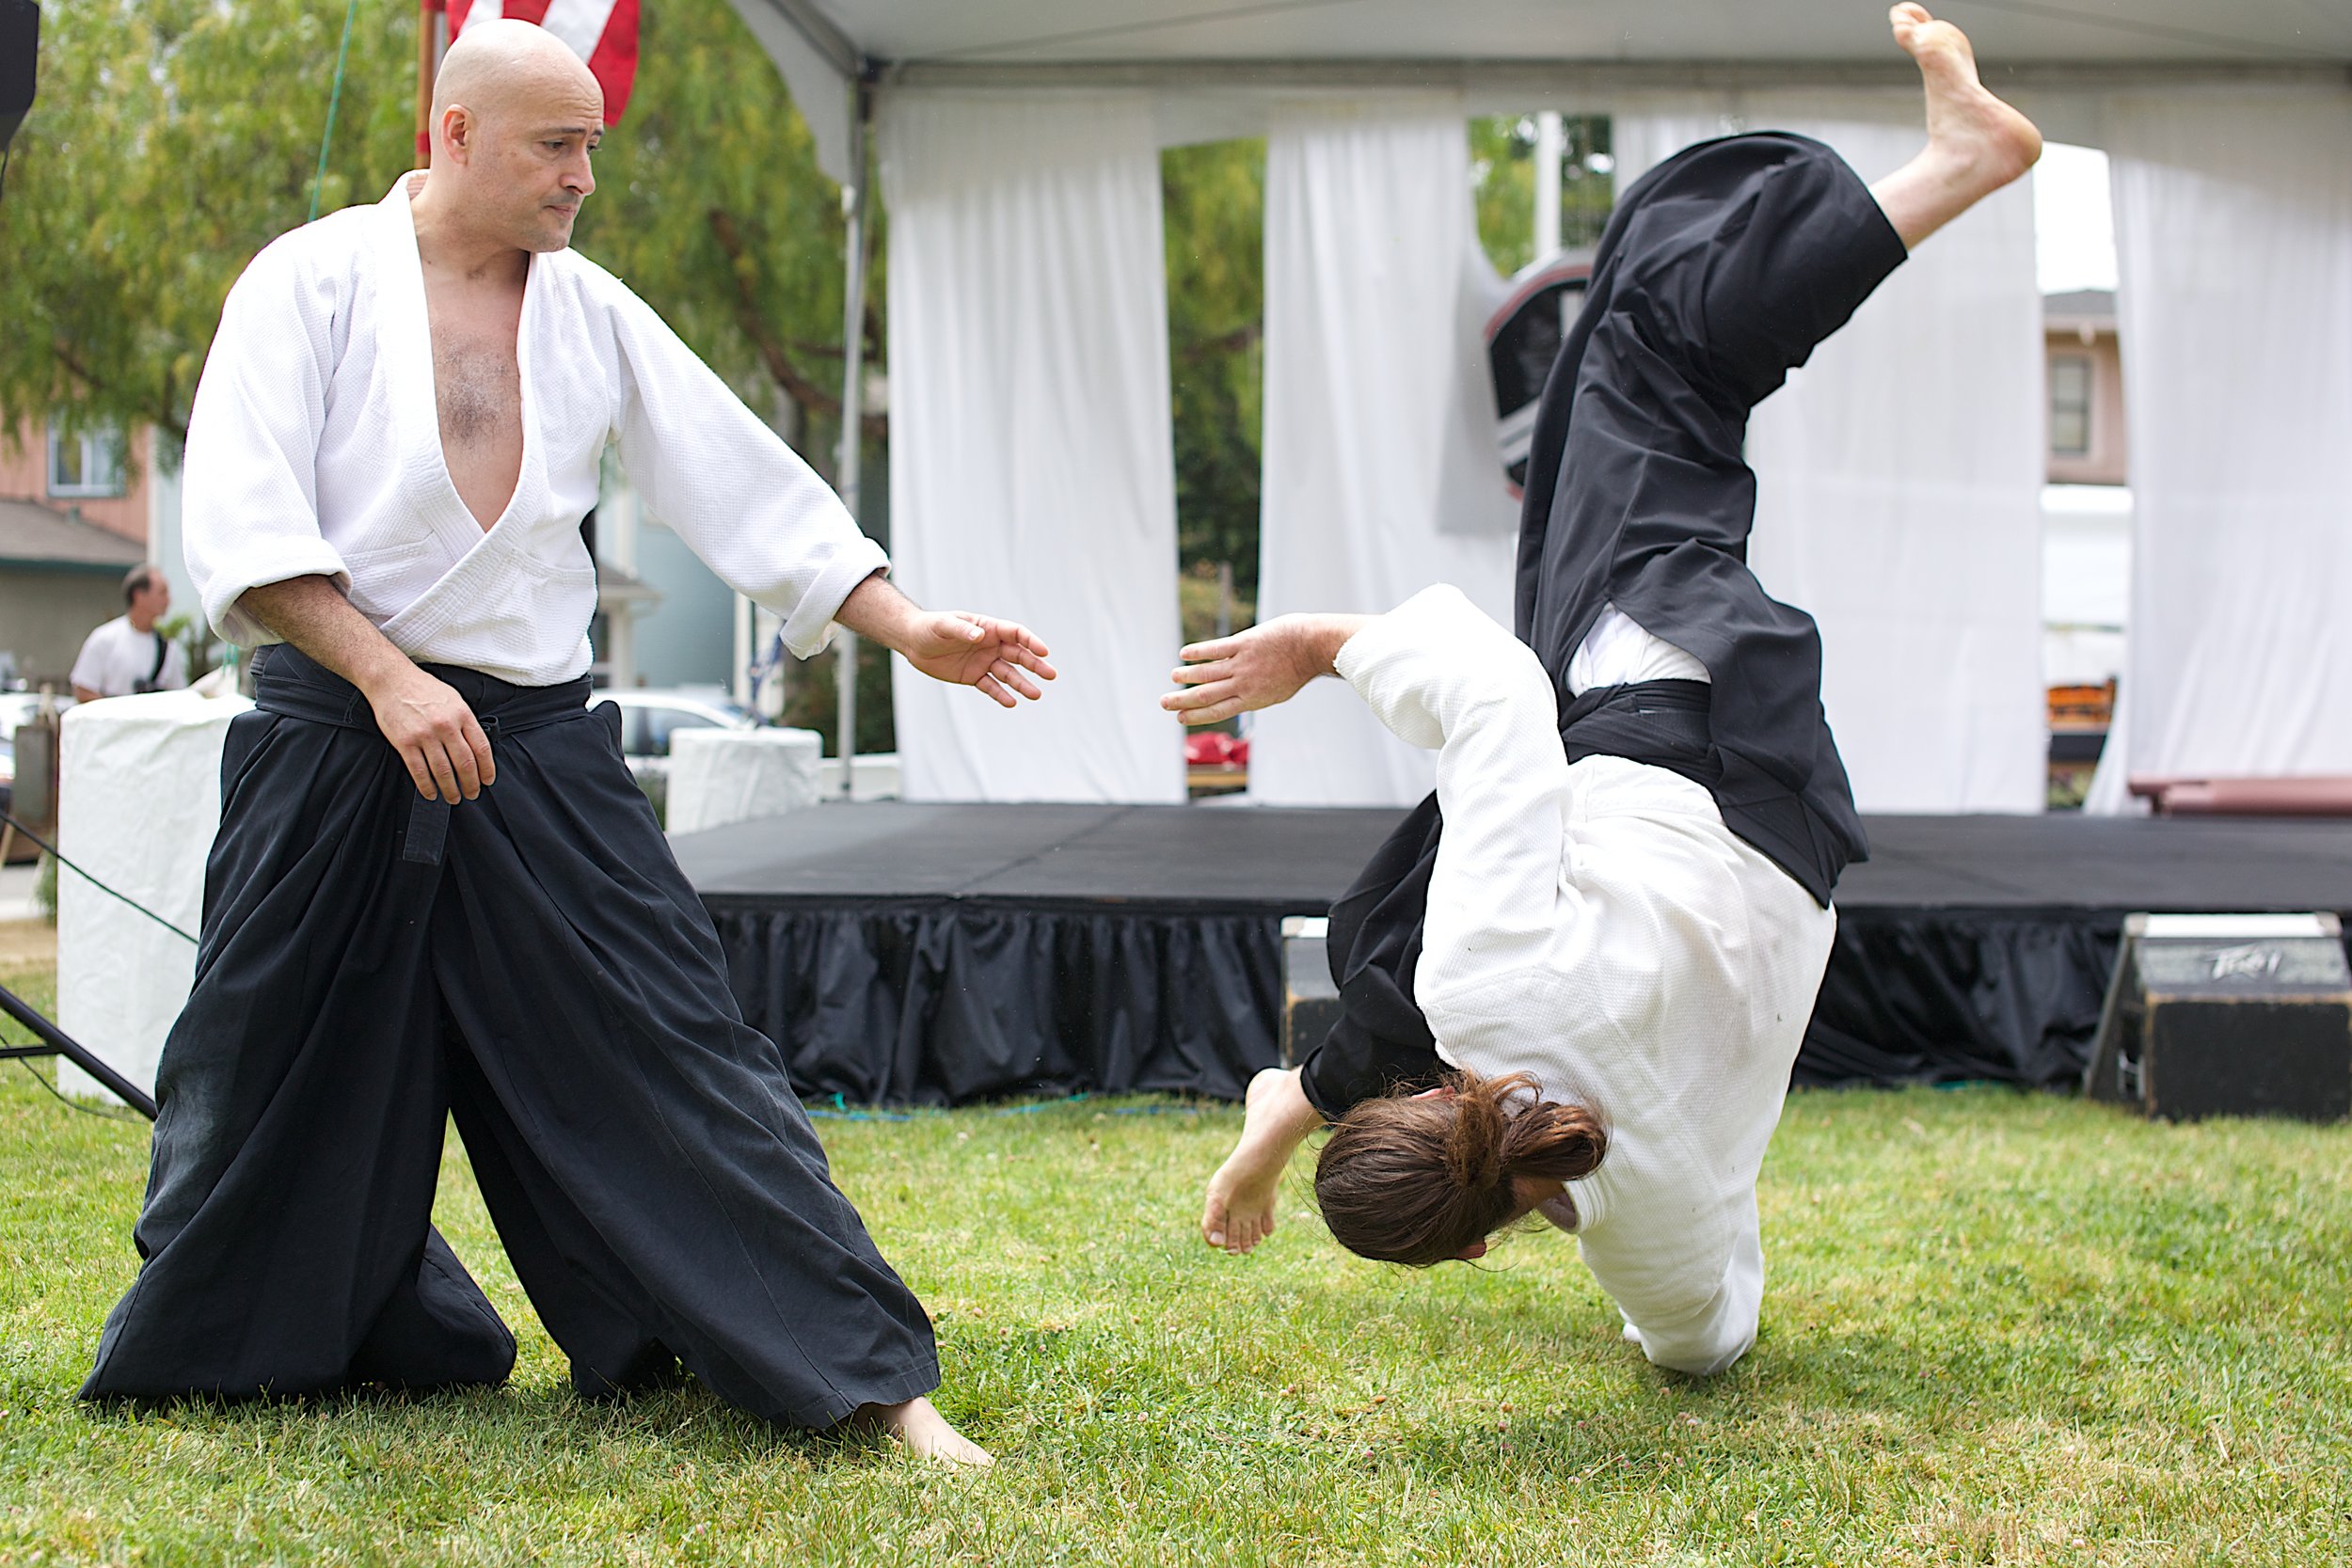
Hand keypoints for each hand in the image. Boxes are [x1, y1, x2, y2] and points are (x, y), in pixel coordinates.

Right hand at [365, 664, 494, 802]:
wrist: (392, 680)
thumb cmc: (423, 689)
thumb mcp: (454, 699)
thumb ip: (466, 722)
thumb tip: (477, 749)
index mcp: (462, 714)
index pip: (481, 748)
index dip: (487, 769)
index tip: (487, 781)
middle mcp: (446, 725)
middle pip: (465, 763)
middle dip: (471, 784)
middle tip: (472, 794)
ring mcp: (425, 735)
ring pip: (443, 771)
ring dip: (450, 789)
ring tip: (453, 797)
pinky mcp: (405, 742)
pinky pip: (419, 771)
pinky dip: (427, 786)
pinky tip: (431, 794)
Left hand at [900, 612, 1056, 707]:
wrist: (914, 642)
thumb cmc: (930, 627)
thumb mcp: (943, 625)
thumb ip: (961, 629)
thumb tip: (980, 636)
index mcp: (988, 627)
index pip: (1015, 633)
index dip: (1031, 642)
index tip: (1044, 652)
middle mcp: (990, 645)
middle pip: (1018, 655)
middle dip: (1035, 664)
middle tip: (1051, 675)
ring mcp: (984, 661)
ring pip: (1008, 674)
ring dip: (1022, 684)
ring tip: (1036, 694)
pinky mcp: (974, 677)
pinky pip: (991, 687)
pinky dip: (1001, 695)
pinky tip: (1012, 703)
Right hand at [1159, 615, 1352, 726]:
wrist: (1312, 647)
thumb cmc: (1298, 668)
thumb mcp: (1278, 690)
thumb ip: (1257, 692)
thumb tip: (1244, 694)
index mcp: (1251, 699)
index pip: (1217, 711)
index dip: (1196, 716)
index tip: (1180, 717)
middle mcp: (1243, 685)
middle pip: (1205, 695)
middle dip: (1182, 701)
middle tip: (1164, 702)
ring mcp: (1242, 664)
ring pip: (1206, 673)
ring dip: (1186, 675)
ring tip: (1173, 676)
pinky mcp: (1243, 644)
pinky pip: (1215, 650)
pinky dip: (1197, 652)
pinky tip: (1184, 654)